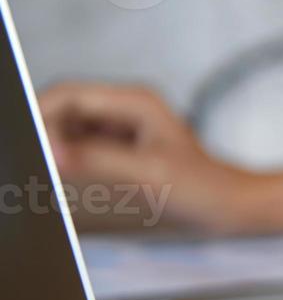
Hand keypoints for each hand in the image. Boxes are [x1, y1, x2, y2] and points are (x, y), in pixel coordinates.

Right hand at [38, 82, 252, 231]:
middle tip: (35, 162)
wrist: (230, 203)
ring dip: (54, 144)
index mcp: (134, 101)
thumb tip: (54, 153)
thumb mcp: (149, 175)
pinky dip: (68, 156)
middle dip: (44, 130)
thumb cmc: (203, 188)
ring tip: (49, 170)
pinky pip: (81, 144)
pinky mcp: (121, 146)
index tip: (37, 147)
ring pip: (69, 126)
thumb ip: (98, 161)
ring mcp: (123, 125)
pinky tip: (65, 173)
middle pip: (64, 107)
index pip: (69, 95)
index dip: (43, 118)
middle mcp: (126, 106)